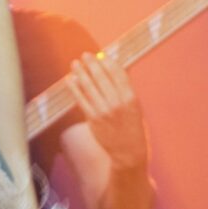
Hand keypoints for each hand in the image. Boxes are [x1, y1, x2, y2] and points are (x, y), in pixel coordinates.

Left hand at [66, 52, 150, 177]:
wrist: (128, 153)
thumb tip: (114, 72)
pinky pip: (81, 100)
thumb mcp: (136, 109)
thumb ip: (125, 92)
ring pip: (90, 87)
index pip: (119, 75)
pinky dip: (75, 88)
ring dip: (81, 73)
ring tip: (75, 63)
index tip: (102, 55)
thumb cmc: (133, 129)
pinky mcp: (93, 120)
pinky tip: (71, 79)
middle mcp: (117, 104)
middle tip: (86, 55)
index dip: (109, 63)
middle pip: (102, 78)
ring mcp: (104, 112)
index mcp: (131, 99)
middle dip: (93, 64)